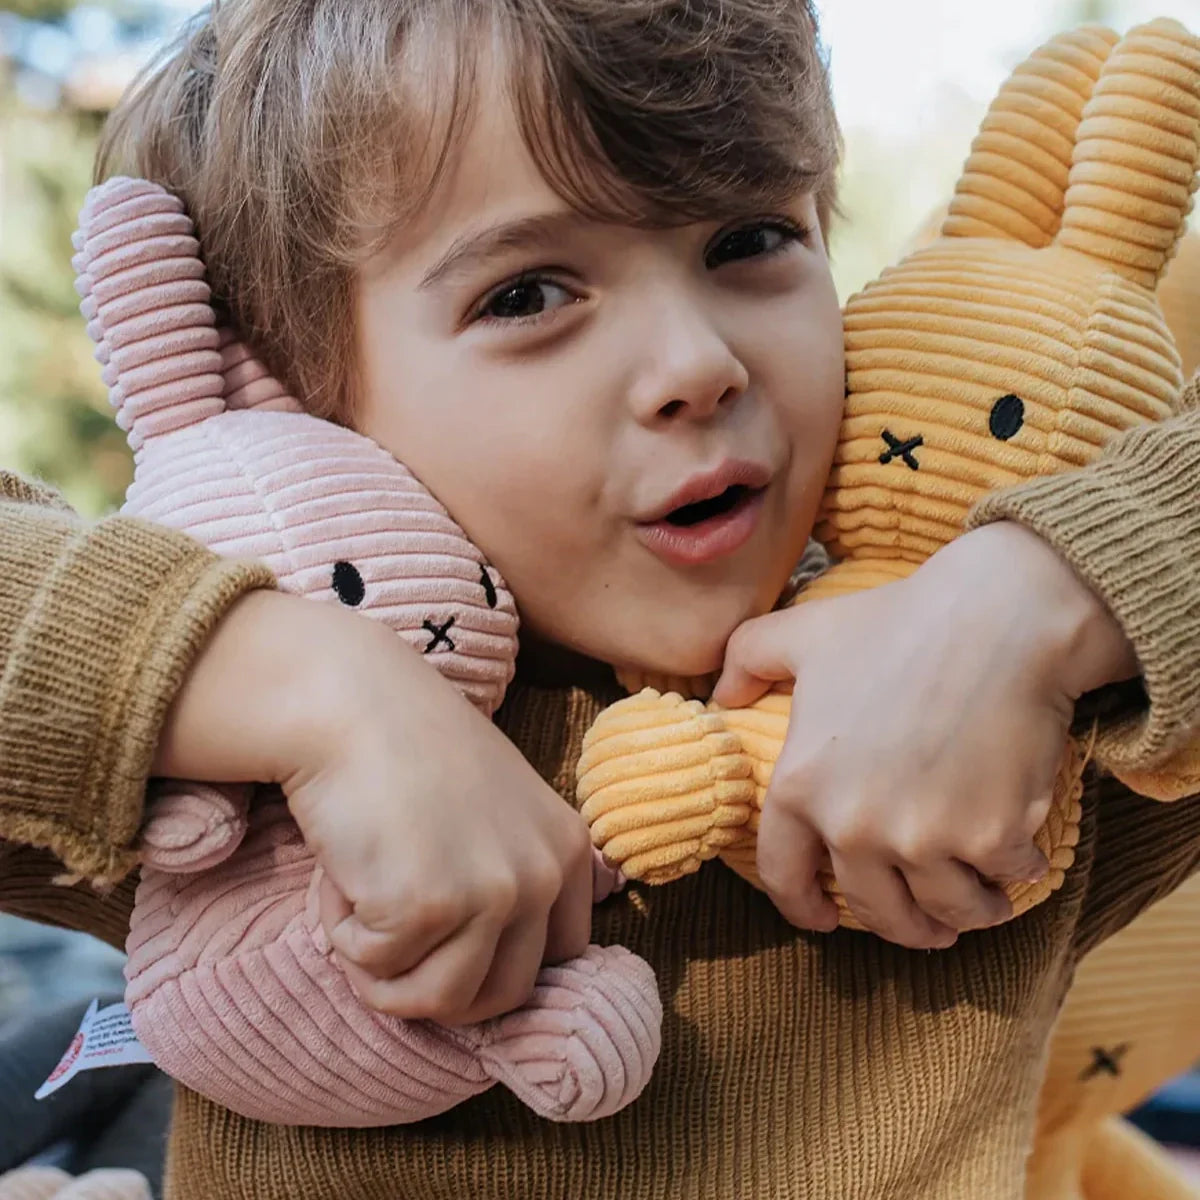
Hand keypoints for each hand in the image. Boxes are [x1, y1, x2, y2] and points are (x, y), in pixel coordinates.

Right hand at [153, 590, 593, 1023]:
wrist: (350, 703)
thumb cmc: (405, 754)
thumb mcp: (492, 813)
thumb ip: (508, 878)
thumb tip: (486, 981)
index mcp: (568, 849)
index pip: (561, 960)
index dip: (494, 963)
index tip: (446, 943)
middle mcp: (545, 872)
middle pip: (503, 995)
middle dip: (436, 982)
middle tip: (389, 933)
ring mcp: (493, 891)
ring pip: (442, 1001)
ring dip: (388, 971)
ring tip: (363, 900)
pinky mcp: (429, 904)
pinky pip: (376, 970)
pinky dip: (344, 935)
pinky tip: (342, 871)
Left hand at [713, 522, 1136, 949]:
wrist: (999, 618)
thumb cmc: (896, 623)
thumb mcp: (802, 632)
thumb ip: (747, 661)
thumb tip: (722, 698)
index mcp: (800, 786)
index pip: (784, 875)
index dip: (802, 907)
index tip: (822, 919)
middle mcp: (853, 826)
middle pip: (876, 910)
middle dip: (901, 926)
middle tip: (922, 924)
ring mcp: (923, 839)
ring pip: (945, 912)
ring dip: (962, 914)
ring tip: (978, 904)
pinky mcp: (991, 838)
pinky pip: (1004, 878)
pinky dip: (1012, 873)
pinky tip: (1017, 857)